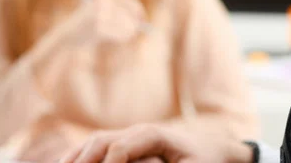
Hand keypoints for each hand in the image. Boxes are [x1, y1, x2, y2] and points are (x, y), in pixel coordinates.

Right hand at [59, 124, 252, 162]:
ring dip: (77, 156)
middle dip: (83, 158)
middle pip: (103, 140)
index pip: (121, 147)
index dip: (107, 162)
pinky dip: (82, 155)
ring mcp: (131, 134)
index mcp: (153, 135)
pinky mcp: (127, 143)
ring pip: (96, 141)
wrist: (214, 148)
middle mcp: (138, 131)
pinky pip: (99, 145)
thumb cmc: (204, 160)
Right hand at [73, 0, 148, 44]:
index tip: (142, 18)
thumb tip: (138, 24)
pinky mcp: (99, 27)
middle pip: (129, 12)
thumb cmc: (87, 27)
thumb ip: (119, 18)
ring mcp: (101, 14)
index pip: (129, 1)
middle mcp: (103, 3)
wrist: (67, 36)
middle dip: (135, 22)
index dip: (137, 10)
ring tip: (127, 35)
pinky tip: (121, 38)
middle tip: (137, 29)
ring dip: (130, 31)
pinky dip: (123, 37)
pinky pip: (119, 34)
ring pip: (126, 24)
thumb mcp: (102, 17)